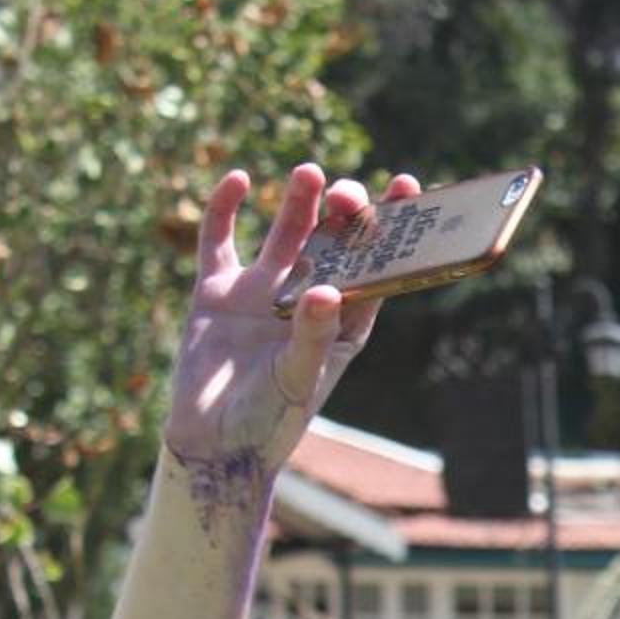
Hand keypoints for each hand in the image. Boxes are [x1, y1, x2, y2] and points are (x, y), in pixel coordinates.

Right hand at [162, 164, 418, 490]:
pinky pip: (220, 242)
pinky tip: (239, 180)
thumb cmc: (269, 422)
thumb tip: (325, 289)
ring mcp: (261, 294)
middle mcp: (306, 302)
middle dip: (343, 216)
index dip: (392, 230)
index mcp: (342, 325)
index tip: (407, 187)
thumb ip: (312, 337)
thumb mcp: (298, 381)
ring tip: (310, 173)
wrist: (212, 445)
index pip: (375, 269)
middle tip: (347, 193)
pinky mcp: (217, 293)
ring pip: (285, 235)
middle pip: (333, 245)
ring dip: (299, 203)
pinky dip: (226, 210)